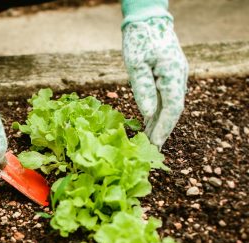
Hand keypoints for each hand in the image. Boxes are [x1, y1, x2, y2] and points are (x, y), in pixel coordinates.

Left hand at [122, 17, 187, 147]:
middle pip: (173, 110)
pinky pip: (166, 99)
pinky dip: (158, 113)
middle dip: (163, 130)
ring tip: (150, 142)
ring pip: (170, 106)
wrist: (147, 20)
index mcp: (173, 74)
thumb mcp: (135, 65)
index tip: (155, 144)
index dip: (164, 128)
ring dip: (160, 124)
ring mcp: (176, 77)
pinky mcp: (169, 76)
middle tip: (152, 149)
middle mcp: (179, 77)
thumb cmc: (139, 40)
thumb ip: (143, 89)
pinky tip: (150, 125)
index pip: (172, 108)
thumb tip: (148, 114)